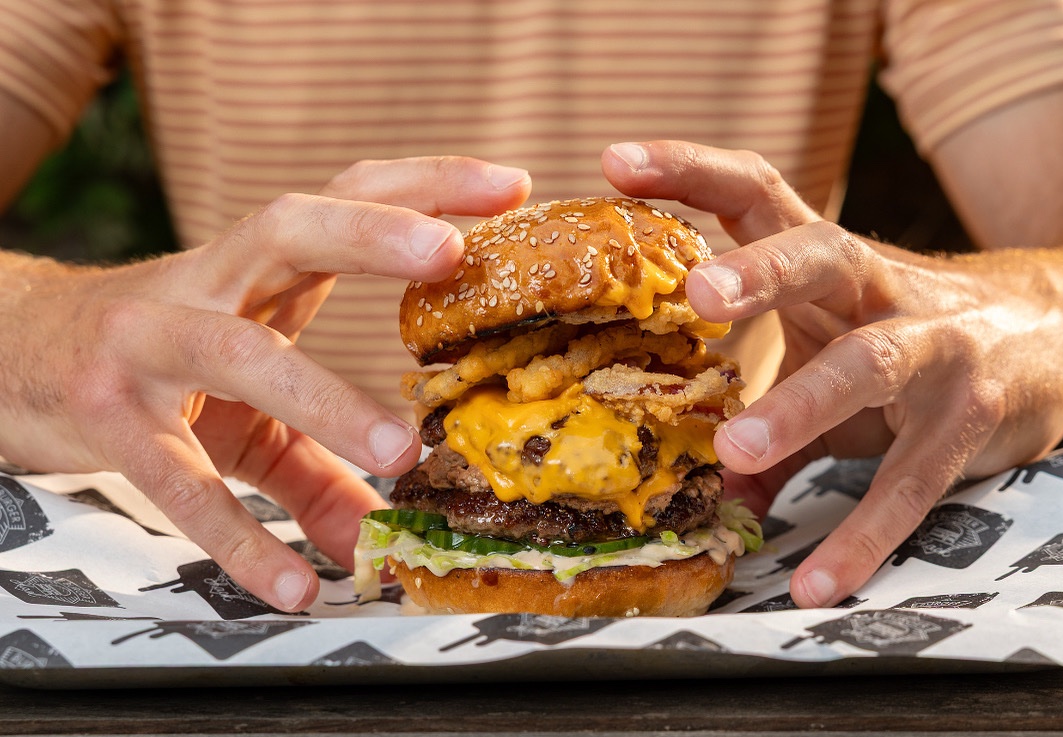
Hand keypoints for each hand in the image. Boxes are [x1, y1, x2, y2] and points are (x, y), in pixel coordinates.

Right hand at [0, 156, 531, 610]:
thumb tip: (381, 541)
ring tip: (403, 451)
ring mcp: (147, 345)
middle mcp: (203, 285)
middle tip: (451, 250)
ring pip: (238, 354)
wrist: (12, 360)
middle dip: (371, 232)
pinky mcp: (104, 419)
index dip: (425, 183)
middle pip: (287, 228)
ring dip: (325, 399)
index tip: (513, 186)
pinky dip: (237, 535)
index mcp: (253, 266)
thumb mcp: (245, 406)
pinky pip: (177, 480)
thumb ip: (318, 466)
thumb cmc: (157, 370)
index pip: (343, 197)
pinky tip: (297, 585)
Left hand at [604, 140, 1062, 606]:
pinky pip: (912, 481)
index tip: (614, 160)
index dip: (690, 170)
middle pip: (821, 252)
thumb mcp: (832, 353)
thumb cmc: (910, 341)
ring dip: (802, 402)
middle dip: (760, 270)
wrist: (1058, 340)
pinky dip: (864, 534)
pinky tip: (816, 583)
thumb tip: (704, 487)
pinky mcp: (973, 417)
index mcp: (830, 262)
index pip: (758, 192)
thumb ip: (769, 413)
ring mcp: (937, 347)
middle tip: (696, 294)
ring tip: (736, 450)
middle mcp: (882, 288)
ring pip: (869, 361)